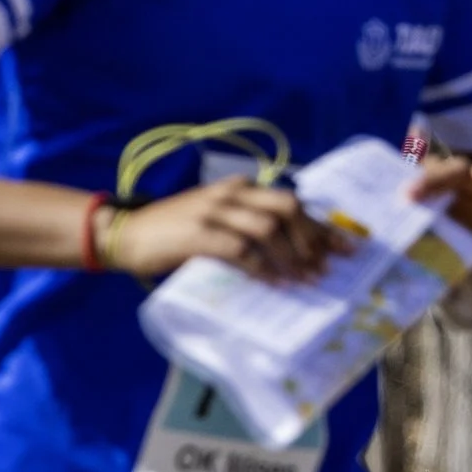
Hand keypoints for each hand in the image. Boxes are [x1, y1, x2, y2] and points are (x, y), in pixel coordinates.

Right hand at [104, 179, 340, 282]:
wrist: (125, 234)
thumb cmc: (174, 232)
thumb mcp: (217, 220)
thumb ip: (249, 227)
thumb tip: (295, 253)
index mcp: (240, 188)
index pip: (292, 201)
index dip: (322, 225)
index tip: (346, 246)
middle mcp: (232, 195)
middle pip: (288, 208)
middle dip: (313, 239)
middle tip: (325, 268)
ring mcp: (215, 212)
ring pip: (269, 228)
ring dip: (292, 257)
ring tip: (305, 281)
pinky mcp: (199, 235)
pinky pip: (241, 250)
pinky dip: (262, 268)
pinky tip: (273, 282)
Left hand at [406, 151, 471, 313]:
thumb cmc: (456, 258)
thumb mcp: (430, 248)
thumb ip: (411, 237)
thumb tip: (383, 218)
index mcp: (448, 192)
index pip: (431, 171)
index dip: (415, 175)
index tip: (400, 194)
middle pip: (461, 170)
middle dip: (439, 177)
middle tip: (415, 193)